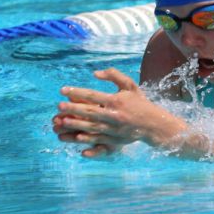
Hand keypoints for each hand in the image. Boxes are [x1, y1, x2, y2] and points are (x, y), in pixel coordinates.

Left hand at [55, 68, 185, 153]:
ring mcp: (114, 129)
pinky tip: (77, 137)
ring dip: (76, 124)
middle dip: (73, 109)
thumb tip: (95, 73)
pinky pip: (98, 139)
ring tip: (62, 121)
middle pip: (90, 111)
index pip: (92, 95)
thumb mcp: (129, 85)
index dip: (76, 92)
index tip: (62, 90)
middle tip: (59, 106)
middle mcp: (114, 114)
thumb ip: (113, 75)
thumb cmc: (139, 102)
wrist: (154, 124)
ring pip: (91, 126)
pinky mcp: (115, 140)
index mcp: (116, 100)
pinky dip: (88, 139)